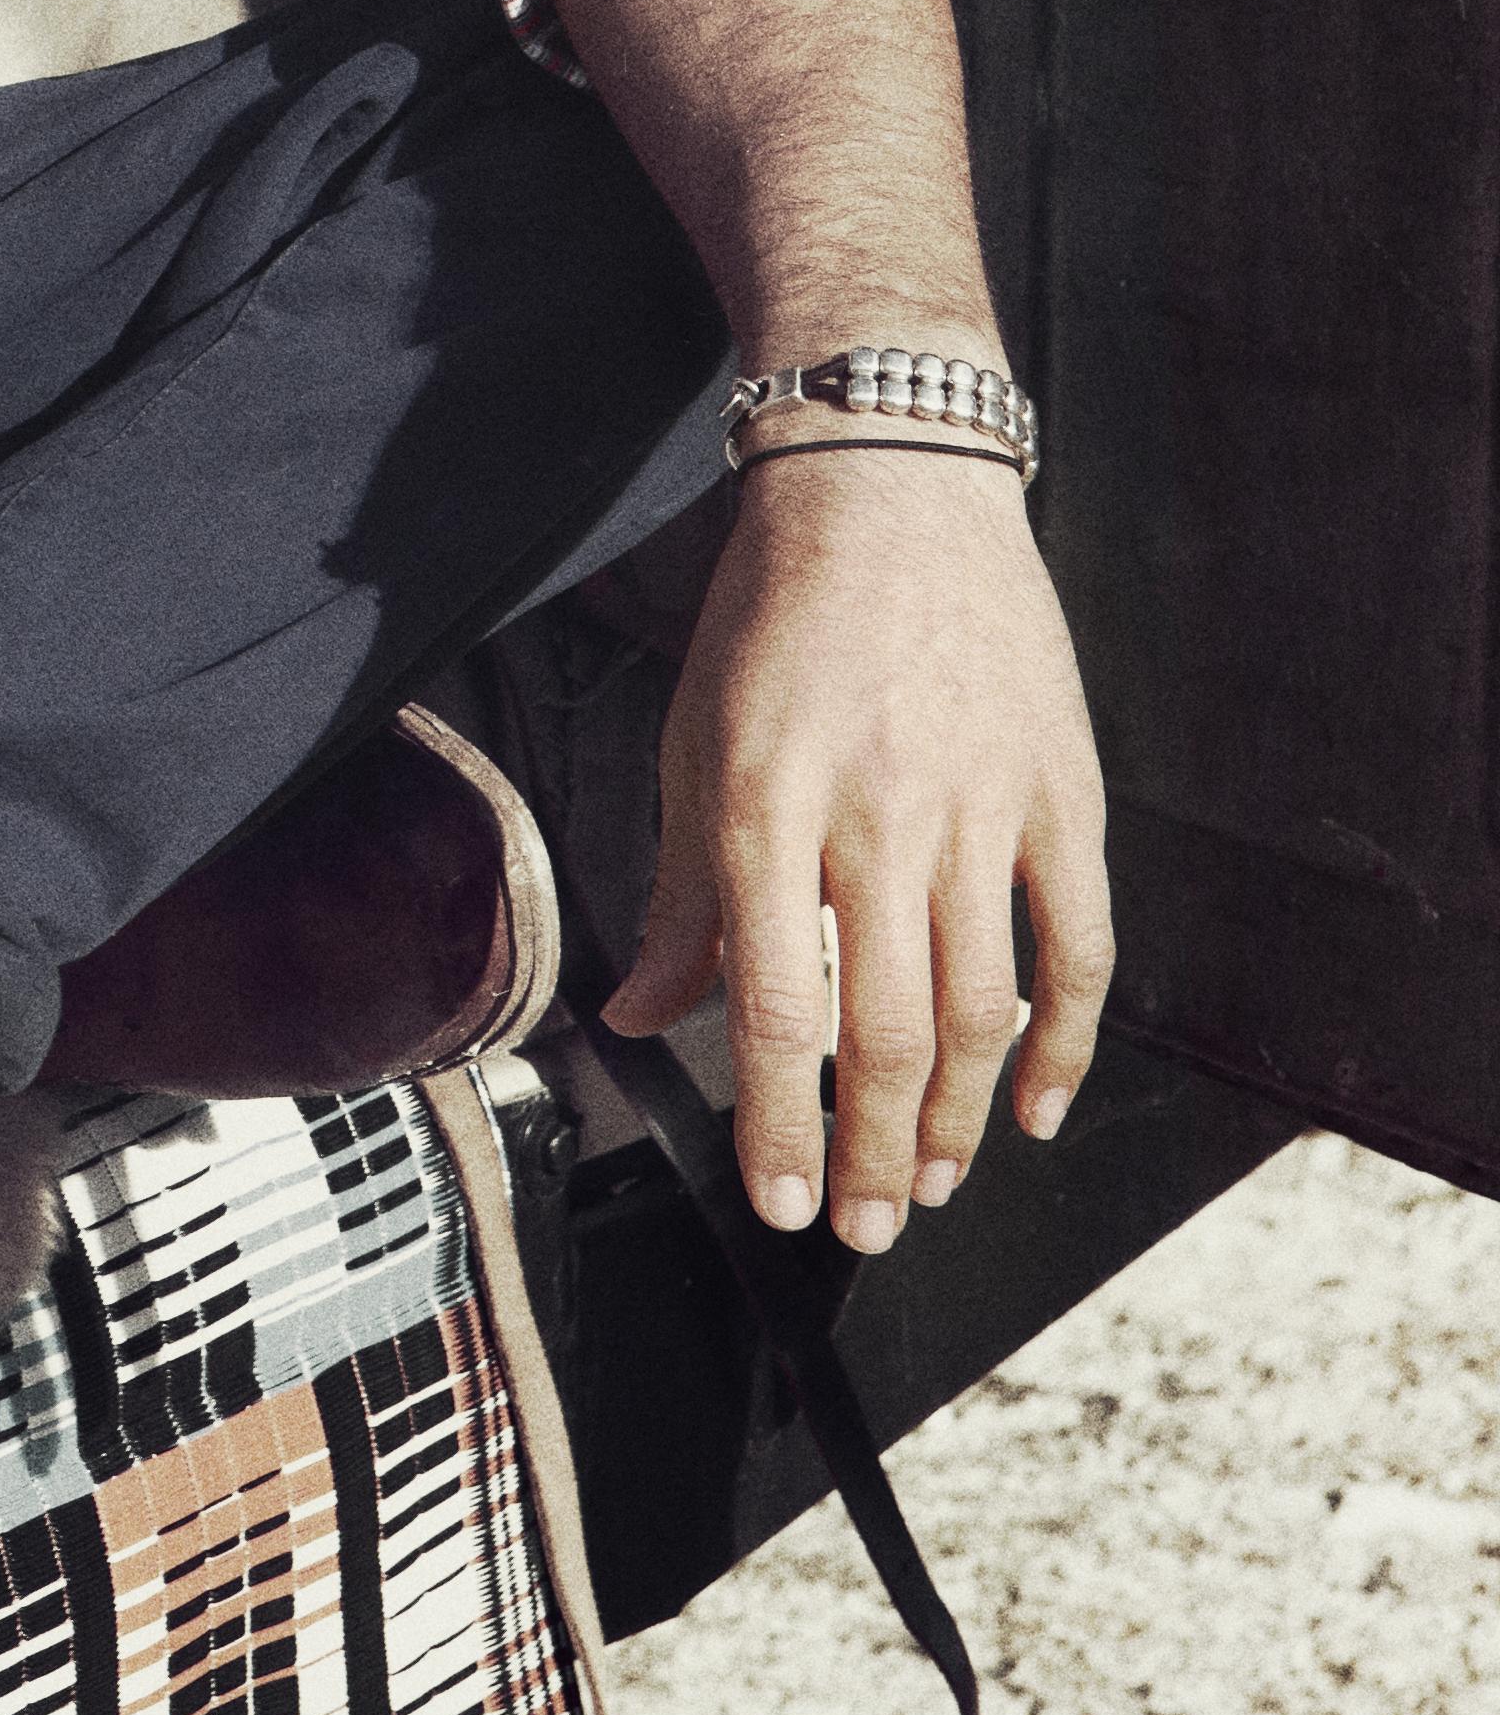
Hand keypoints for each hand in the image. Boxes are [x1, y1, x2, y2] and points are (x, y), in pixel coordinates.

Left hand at [597, 439, 1111, 1250]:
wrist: (890, 488)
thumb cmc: (774, 618)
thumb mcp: (693, 744)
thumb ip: (679, 896)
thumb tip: (636, 1020)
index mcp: (762, 806)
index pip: (769, 1008)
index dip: (777, 1125)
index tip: (782, 1204)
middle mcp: (874, 816)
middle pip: (886, 1034)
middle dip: (876, 1155)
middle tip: (868, 1227)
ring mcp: (980, 806)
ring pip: (983, 1010)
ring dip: (961, 1120)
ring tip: (934, 1181)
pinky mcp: (1060, 791)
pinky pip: (1078, 944)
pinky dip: (1067, 1042)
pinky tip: (1038, 1108)